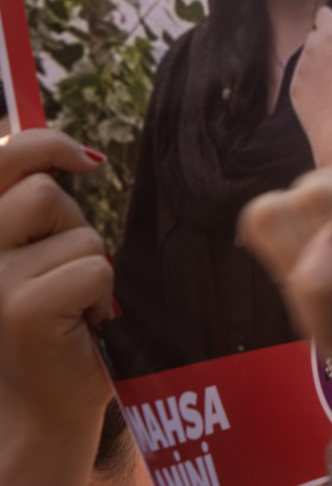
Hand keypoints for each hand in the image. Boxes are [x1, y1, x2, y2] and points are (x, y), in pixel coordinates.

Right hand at [0, 130, 108, 482]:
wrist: (41, 404)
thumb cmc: (54, 323)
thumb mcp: (42, 254)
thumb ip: (42, 210)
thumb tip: (85, 154)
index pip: (2, 158)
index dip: (44, 144)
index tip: (86, 158)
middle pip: (45, 193)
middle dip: (74, 226)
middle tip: (68, 271)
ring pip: (79, 235)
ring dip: (92, 265)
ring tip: (74, 303)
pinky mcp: (23, 307)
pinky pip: (95, 271)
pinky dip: (103, 296)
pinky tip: (84, 324)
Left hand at [292, 6, 331, 170]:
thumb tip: (329, 29)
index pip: (324, 14)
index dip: (325, 22)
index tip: (327, 27)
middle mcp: (317, 47)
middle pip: (313, 36)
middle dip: (319, 46)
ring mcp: (303, 63)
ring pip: (306, 57)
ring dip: (313, 65)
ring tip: (327, 85)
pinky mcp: (294, 79)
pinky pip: (300, 75)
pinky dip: (306, 83)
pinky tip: (318, 95)